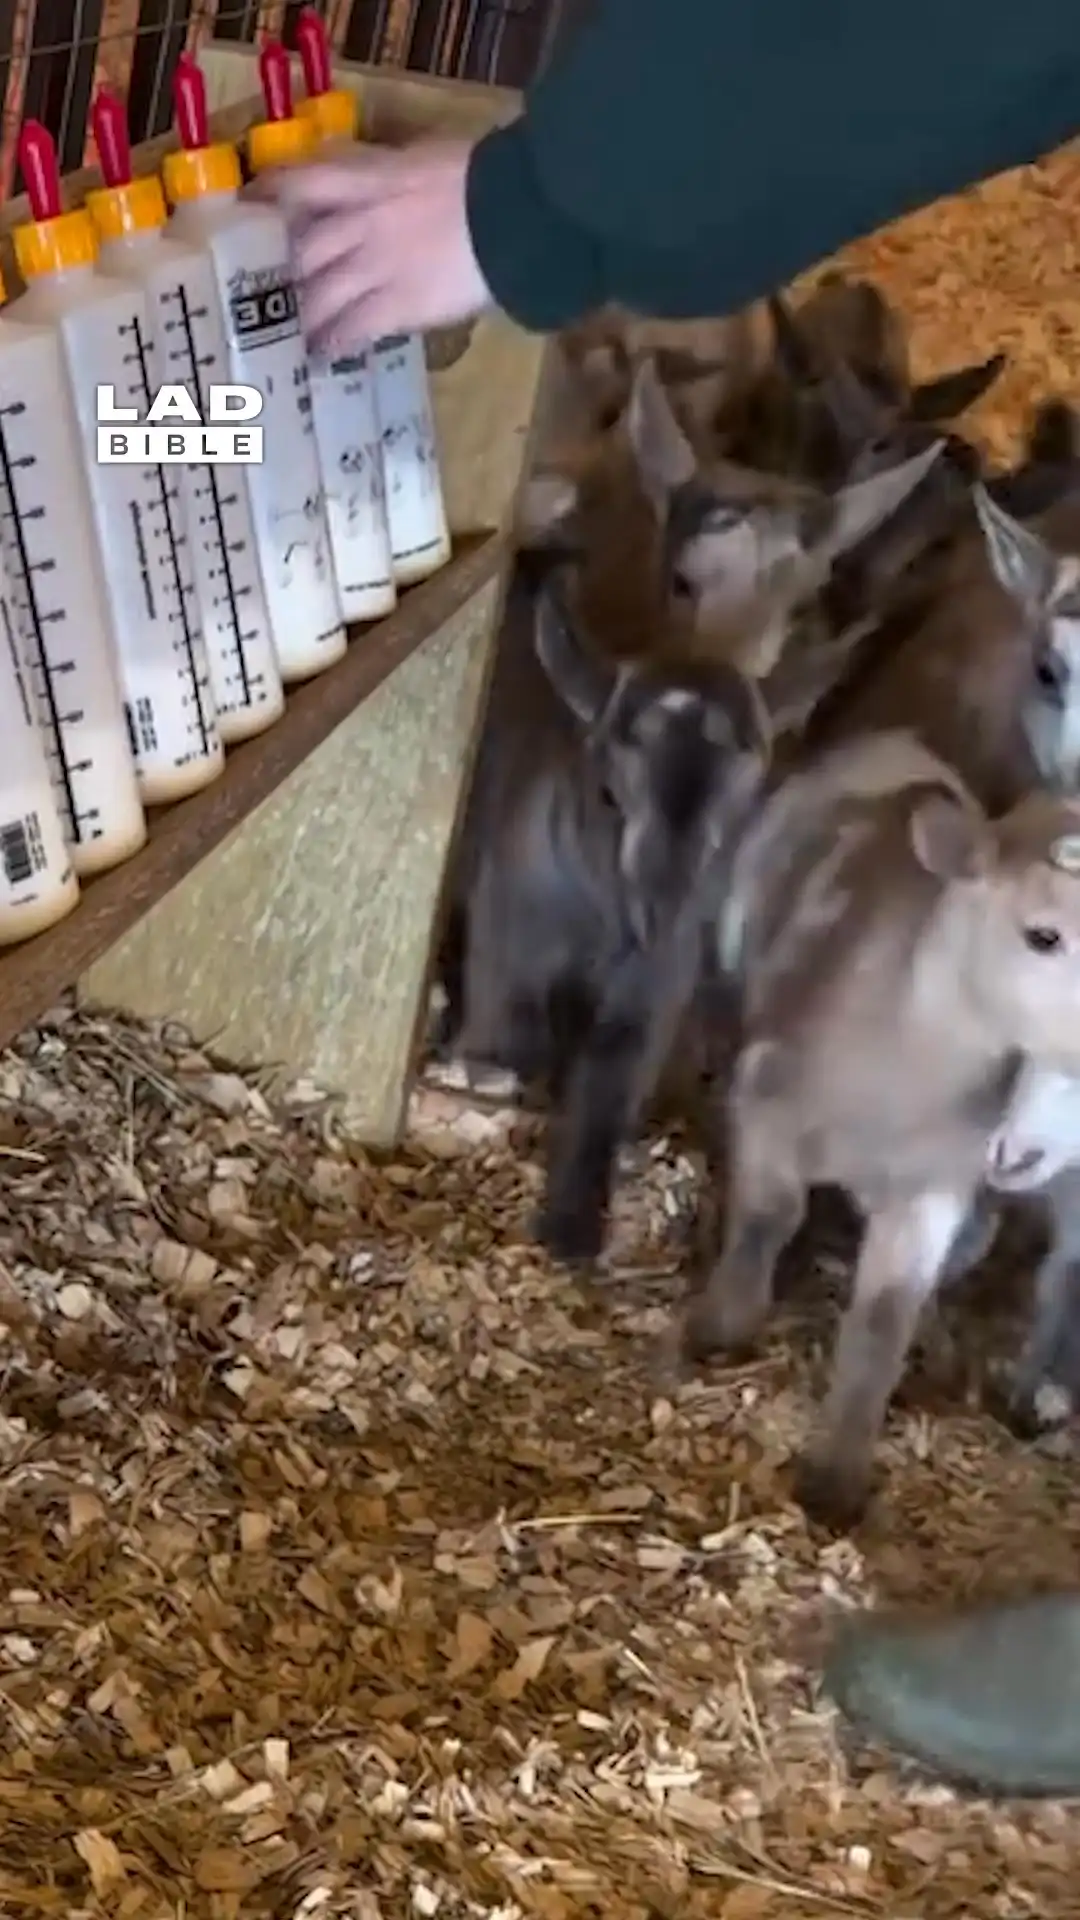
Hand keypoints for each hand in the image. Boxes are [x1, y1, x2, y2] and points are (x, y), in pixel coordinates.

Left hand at [259, 137, 493, 353]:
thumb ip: (392, 173)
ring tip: (287, 334)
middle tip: (260, 290)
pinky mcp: (399, 304)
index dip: (271, 196)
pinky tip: (321, 357)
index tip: (250, 208)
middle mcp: (361, 222)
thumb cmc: (483, 178)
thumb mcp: (426, 157)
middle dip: (280, 270)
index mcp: (369, 179)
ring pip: (320, 294)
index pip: (305, 183)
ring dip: (301, 316)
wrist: (515, 213)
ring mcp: (376, 266)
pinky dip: (334, 343)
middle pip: (303, 248)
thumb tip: (379, 181)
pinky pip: (354, 327)